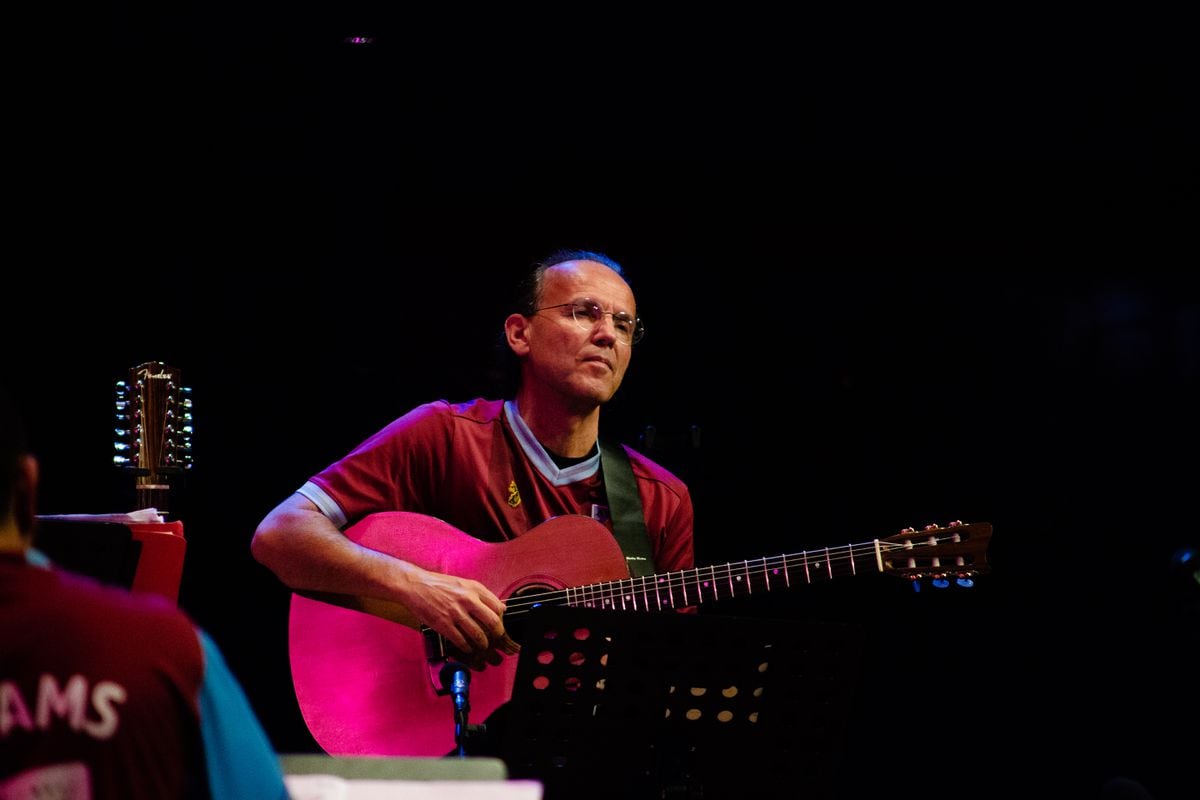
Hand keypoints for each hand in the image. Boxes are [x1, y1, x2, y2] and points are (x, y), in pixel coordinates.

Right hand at [400, 567, 520, 668]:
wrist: (415, 585)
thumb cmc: (439, 584)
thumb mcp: (464, 583)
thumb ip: (482, 594)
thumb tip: (501, 607)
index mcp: (473, 589)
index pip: (497, 606)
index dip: (501, 618)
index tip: (500, 624)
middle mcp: (467, 600)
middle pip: (492, 621)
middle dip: (497, 633)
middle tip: (496, 638)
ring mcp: (455, 613)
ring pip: (478, 634)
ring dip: (483, 644)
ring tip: (483, 646)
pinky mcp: (443, 624)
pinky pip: (460, 640)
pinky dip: (467, 647)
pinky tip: (468, 647)